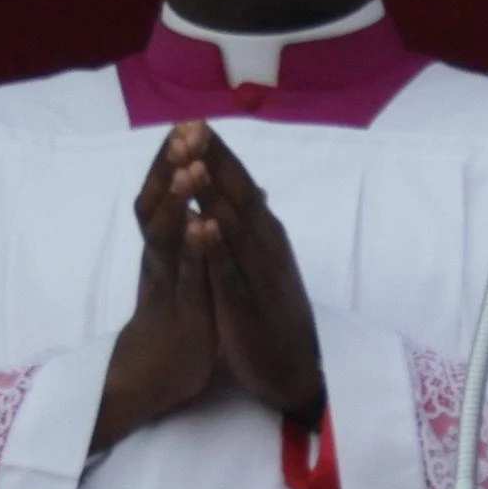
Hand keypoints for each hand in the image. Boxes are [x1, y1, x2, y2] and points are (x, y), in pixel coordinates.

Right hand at [96, 129, 221, 447]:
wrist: (155, 373)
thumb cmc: (174, 316)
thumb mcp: (183, 268)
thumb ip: (187, 233)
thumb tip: (199, 199)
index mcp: (162, 246)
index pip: (163, 193)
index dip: (173, 160)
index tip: (189, 123)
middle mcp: (158, 256)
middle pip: (156, 201)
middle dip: (170, 166)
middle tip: (184, 129)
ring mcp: (166, 280)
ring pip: (167, 233)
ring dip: (178, 198)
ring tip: (191, 167)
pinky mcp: (180, 307)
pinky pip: (185, 274)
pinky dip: (192, 249)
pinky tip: (199, 225)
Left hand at [177, 125, 325, 421]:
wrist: (294, 366)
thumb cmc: (274, 311)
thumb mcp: (264, 260)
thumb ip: (252, 224)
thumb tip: (246, 187)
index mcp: (265, 232)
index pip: (239, 184)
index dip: (217, 154)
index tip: (194, 121)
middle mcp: (266, 245)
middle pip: (237, 195)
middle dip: (214, 160)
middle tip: (193, 125)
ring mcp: (258, 273)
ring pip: (235, 227)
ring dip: (215, 194)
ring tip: (195, 162)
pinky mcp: (246, 304)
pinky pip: (230, 271)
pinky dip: (218, 248)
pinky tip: (203, 225)